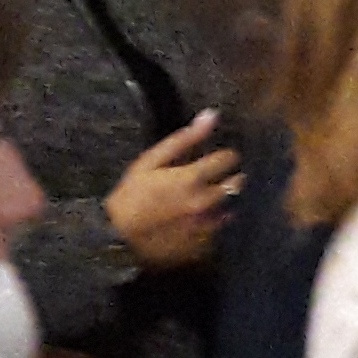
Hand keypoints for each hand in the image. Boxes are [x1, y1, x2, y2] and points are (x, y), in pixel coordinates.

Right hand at [107, 112, 241, 269]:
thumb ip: (184, 139)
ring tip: (213, 195)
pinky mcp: (207, 242)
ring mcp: (208, 223)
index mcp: (193, 178)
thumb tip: (212, 116)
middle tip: (219, 176)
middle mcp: (207, 201)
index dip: (227, 155)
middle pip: (239, 182)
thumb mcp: (150, 162)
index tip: (219, 157)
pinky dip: (220, 218)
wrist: (118, 239)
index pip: (230, 159)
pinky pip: (224, 225)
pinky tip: (206, 215)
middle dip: (232, 175)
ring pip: (235, 204)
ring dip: (229, 197)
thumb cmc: (132, 195)